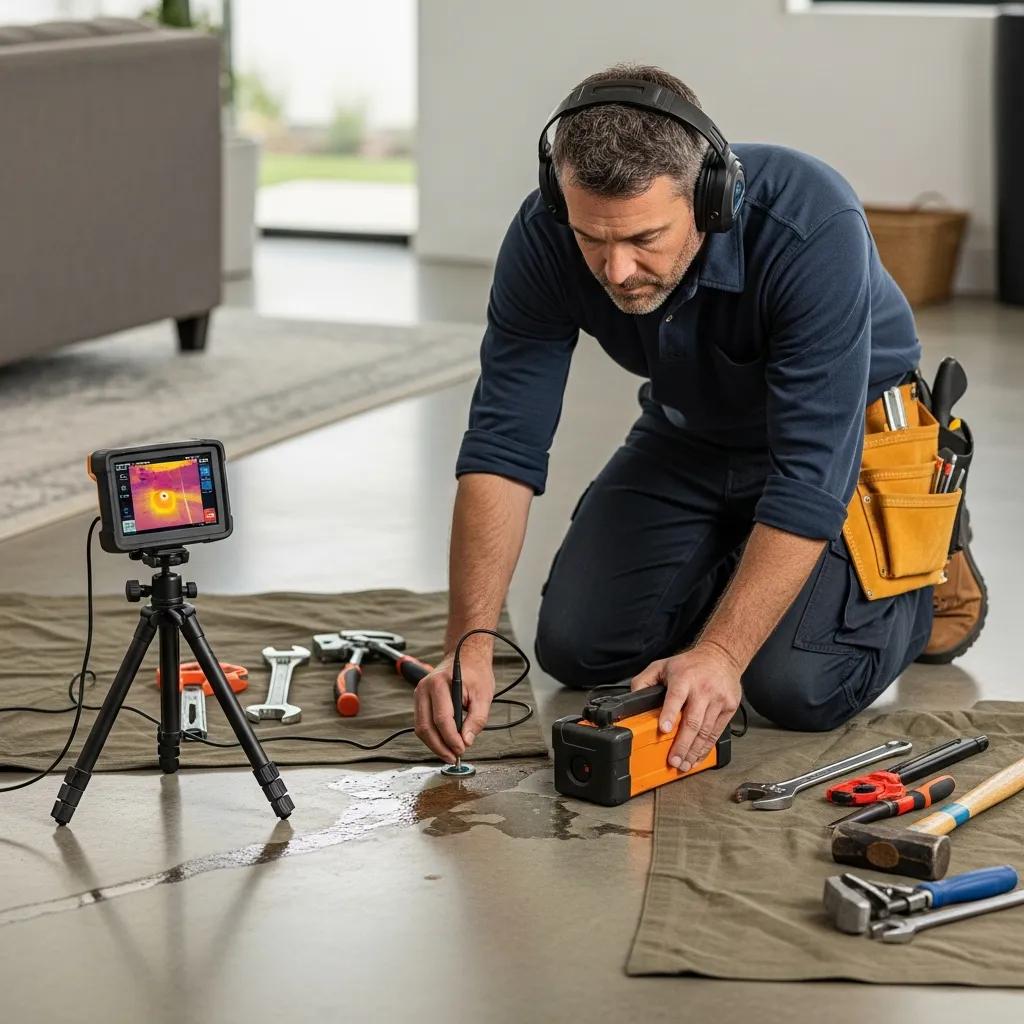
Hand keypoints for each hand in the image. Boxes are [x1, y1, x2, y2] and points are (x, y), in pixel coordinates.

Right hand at [413, 649, 494, 763]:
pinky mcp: (420, 700)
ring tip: (449, 755)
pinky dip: (432, 737)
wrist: (465, 656)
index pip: (442, 718)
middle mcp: (424, 688)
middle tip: (454, 758)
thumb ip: (477, 719)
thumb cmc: (475, 674)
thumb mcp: (483, 695)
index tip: (462, 750)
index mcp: (439, 683)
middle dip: (440, 746)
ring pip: (420, 728)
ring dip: (434, 745)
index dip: (451, 739)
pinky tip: (444, 744)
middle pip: (426, 727)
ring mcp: (419, 694)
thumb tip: (466, 741)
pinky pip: (422, 724)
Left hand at [630, 641, 741, 771]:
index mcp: (683, 679)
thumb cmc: (689, 664)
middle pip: (692, 721)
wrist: (721, 657)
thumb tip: (632, 700)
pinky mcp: (728, 708)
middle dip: (682, 744)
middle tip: (673, 760)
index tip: (663, 729)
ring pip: (706, 731)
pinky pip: (717, 732)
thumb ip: (644, 682)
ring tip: (684, 764)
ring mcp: (717, 700)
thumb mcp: (662, 666)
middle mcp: (702, 689)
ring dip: (694, 751)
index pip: (675, 698)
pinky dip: (706, 747)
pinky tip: (697, 756)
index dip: (669, 714)